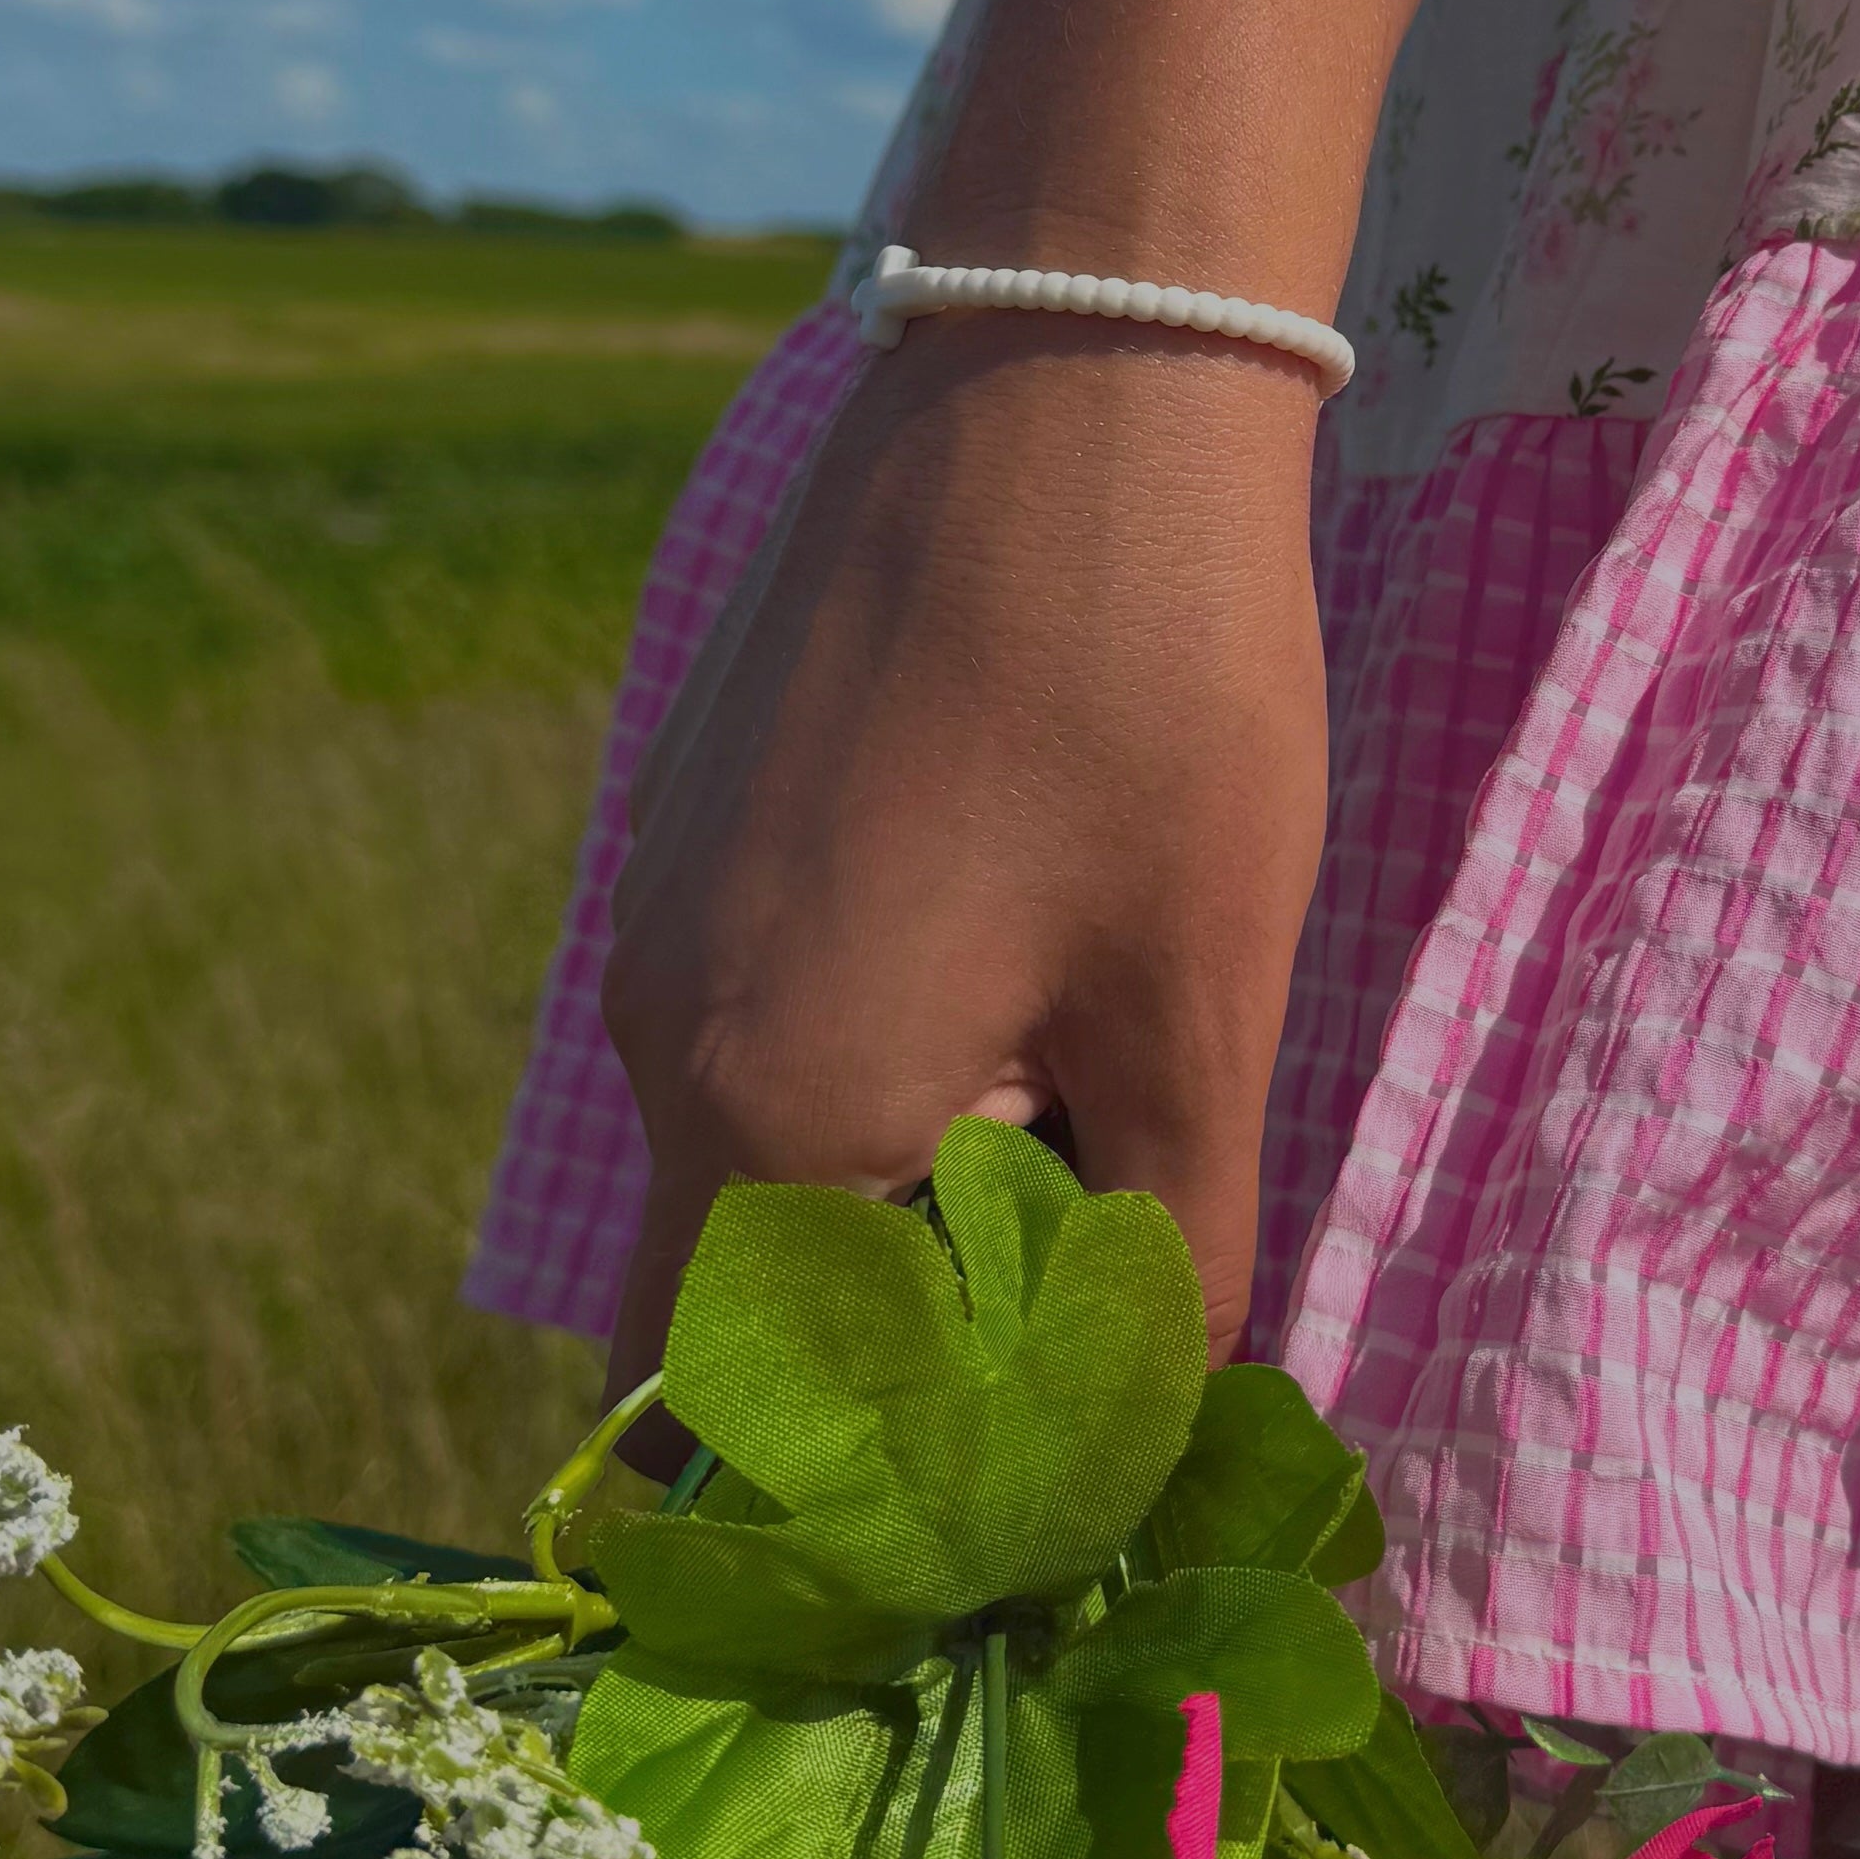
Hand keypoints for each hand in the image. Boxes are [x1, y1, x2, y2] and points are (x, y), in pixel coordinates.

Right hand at [601, 313, 1330, 1379]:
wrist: (1065, 371)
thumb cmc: (1151, 698)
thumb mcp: (1199, 1007)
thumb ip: (1165, 1255)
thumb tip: (1149, 1413)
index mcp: (770, 1120)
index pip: (742, 1417)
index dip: (876, 1488)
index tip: (1026, 1479)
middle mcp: (662, 1044)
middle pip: (730, 1307)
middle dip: (885, 1355)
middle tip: (1074, 1323)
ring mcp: (660, 925)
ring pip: (746, 1165)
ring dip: (889, 1205)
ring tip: (1076, 1141)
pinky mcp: (693, 830)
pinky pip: (753, 1034)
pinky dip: (862, 1082)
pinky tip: (1017, 997)